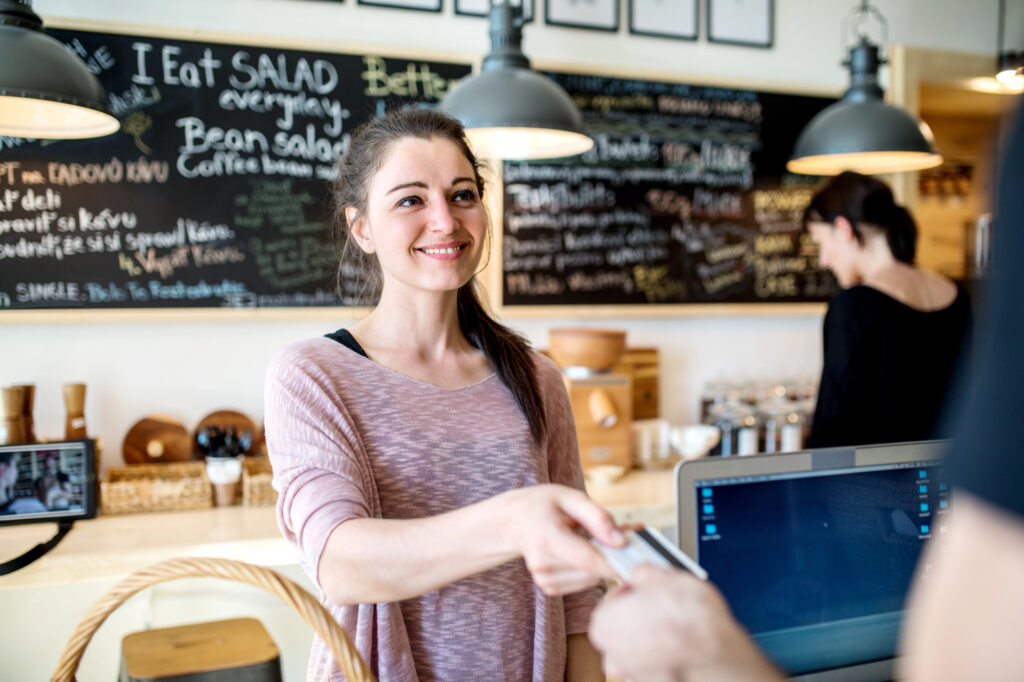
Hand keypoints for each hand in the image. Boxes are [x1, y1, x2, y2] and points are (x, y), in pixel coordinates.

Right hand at [503, 484, 623, 594]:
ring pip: (592, 579)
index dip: (617, 562)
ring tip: (600, 540)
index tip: (640, 557)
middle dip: (615, 557)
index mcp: (546, 536)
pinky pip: (584, 583)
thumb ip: (597, 516)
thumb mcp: (569, 497)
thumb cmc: (542, 505)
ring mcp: (544, 579)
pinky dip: (592, 570)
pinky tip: (586, 552)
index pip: (588, 559)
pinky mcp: (549, 587)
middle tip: (626, 536)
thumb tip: (622, 541)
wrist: (513, 522)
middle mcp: (542, 563)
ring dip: (604, 563)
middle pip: (594, 572)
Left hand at [589, 565, 783, 681]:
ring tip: (679, 620)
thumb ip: (643, 573)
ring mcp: (636, 673)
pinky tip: (684, 640)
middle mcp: (615, 654)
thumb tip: (643, 573)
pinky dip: (668, 651)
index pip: (613, 599)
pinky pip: (659, 661)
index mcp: (604, 625)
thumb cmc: (688, 619)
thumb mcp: (663, 577)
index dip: (633, 589)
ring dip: (655, 633)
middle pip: (625, 625)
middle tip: (664, 601)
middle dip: (643, 612)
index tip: (646, 586)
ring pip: (642, 645)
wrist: (717, 654)